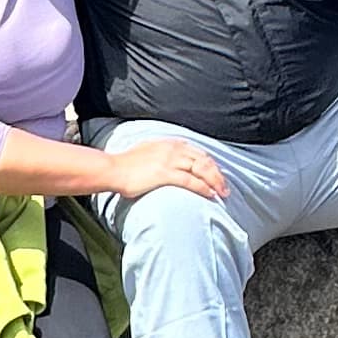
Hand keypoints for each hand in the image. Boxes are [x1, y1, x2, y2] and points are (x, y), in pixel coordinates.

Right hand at [106, 132, 227, 204]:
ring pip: (201, 169)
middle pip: (203, 160)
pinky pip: (190, 180)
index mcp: (169, 143)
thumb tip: (171, 161)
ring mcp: (169, 161)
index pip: (198, 152)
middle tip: (225, 187)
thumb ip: (162, 153)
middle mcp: (172, 149)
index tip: (217, 175)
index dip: (210, 164)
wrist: (112, 169)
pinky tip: (210, 194)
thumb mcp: (148, 151)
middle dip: (217, 174)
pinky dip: (203, 187)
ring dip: (215, 181)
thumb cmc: (127, 164)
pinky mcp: (164, 174)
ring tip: (222, 193)